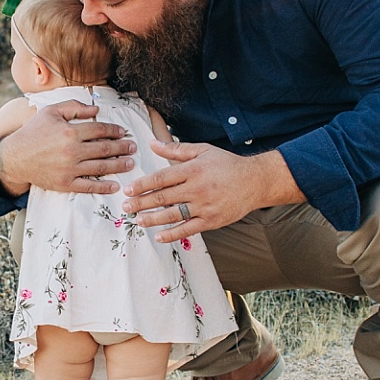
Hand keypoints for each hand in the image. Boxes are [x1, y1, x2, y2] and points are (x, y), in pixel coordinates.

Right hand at [0, 101, 136, 197]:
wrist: (16, 157)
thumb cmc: (33, 131)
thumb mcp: (51, 112)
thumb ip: (74, 108)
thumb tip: (96, 109)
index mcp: (70, 131)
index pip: (99, 130)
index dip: (114, 131)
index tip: (123, 132)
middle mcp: (72, 150)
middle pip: (104, 149)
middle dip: (121, 147)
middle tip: (133, 147)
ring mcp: (70, 169)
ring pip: (100, 167)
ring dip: (118, 165)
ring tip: (130, 163)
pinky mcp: (65, 183)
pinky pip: (88, 186)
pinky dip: (103, 186)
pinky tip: (114, 185)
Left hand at [123, 142, 256, 241]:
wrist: (254, 181)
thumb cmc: (226, 164)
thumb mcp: (202, 150)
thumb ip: (176, 149)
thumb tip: (152, 143)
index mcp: (192, 169)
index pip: (161, 178)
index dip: (143, 184)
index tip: (128, 190)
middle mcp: (196, 188)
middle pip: (163, 197)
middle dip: (141, 203)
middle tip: (126, 207)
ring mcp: (204, 207)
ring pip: (173, 215)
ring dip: (153, 219)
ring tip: (138, 220)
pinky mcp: (211, 221)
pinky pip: (188, 229)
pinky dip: (172, 234)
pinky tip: (159, 236)